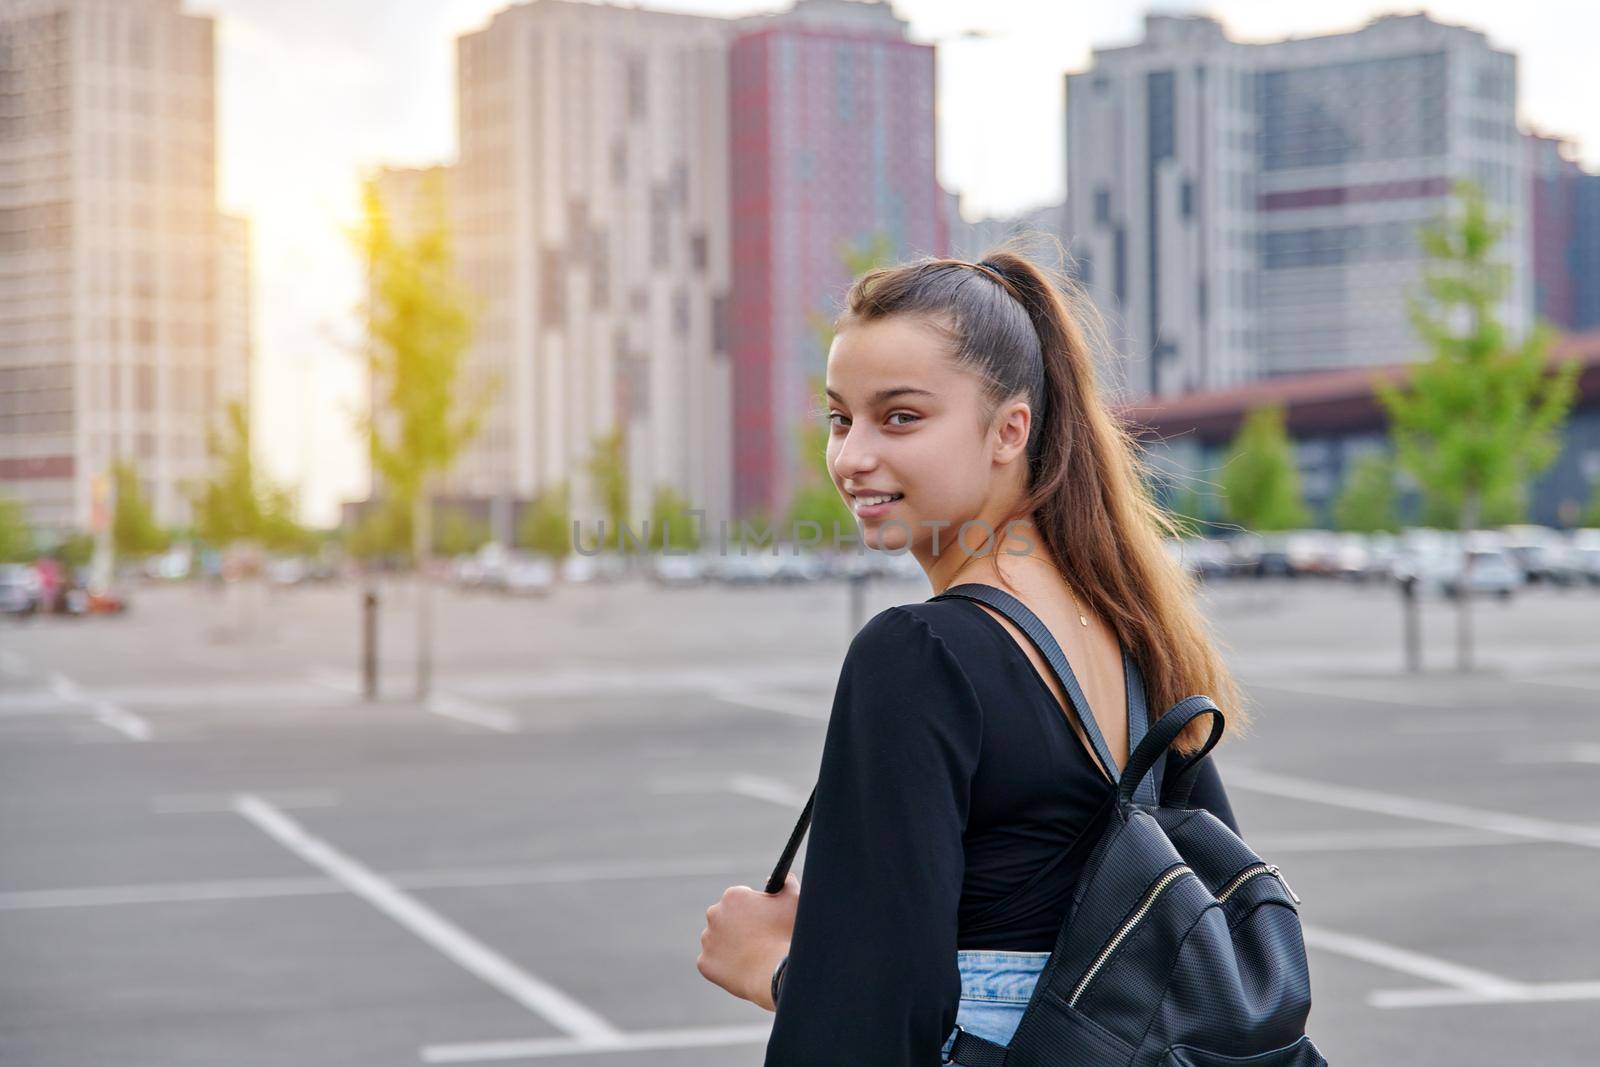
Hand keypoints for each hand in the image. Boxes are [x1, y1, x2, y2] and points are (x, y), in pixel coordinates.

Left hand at [697, 872, 798, 1011]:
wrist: (775, 973)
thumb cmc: (786, 934)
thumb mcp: (794, 902)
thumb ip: (788, 884)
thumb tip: (785, 878)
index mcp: (733, 896)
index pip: (740, 899)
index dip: (754, 910)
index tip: (763, 921)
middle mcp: (714, 914)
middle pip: (725, 918)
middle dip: (737, 926)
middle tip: (756, 939)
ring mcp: (708, 939)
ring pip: (717, 939)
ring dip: (728, 944)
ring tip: (750, 956)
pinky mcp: (704, 962)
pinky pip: (713, 962)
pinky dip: (723, 965)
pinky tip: (741, 969)